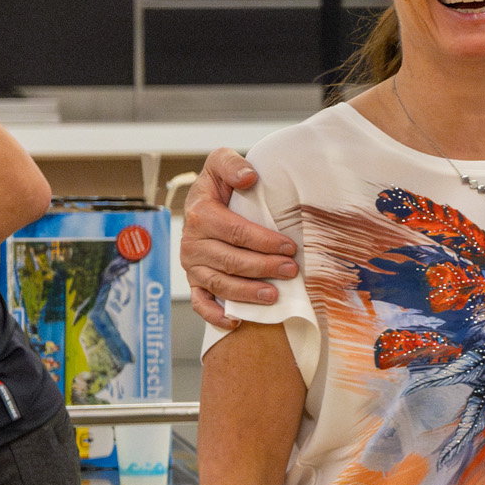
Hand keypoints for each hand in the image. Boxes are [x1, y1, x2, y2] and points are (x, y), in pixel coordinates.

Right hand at [182, 147, 298, 329]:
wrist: (203, 201)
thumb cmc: (220, 186)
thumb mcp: (221, 163)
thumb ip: (231, 164)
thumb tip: (249, 177)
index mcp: (200, 215)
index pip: (236, 232)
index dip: (264, 242)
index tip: (289, 247)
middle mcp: (192, 243)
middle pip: (231, 261)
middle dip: (263, 268)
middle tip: (291, 271)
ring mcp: (192, 266)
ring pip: (220, 284)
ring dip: (248, 293)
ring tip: (274, 296)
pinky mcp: (194, 282)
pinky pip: (201, 303)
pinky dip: (215, 315)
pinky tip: (236, 321)